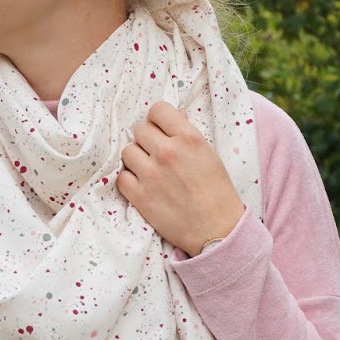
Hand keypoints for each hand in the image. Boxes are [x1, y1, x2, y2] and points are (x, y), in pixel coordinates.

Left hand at [116, 101, 244, 256]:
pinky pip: (121, 177)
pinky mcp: (140, 196)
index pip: (158, 110)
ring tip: (149, 171)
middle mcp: (168, 152)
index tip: (160, 130)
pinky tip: (143, 186)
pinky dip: (129, 181)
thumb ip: (186, 135)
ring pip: (127, 151)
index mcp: (189, 138)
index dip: (158, 120)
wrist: (218, 229)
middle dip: (147, 140)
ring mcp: (151, 174)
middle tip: (156, 153)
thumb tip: (169, 119)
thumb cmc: (217, 192)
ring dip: (136, 159)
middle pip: (139, 129)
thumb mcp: (209, 154)